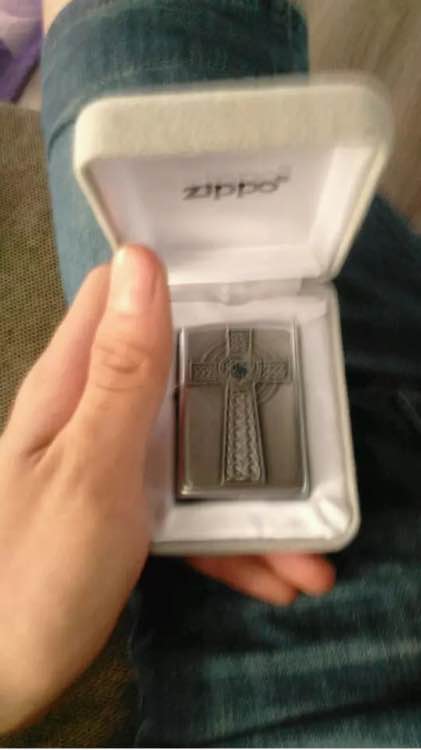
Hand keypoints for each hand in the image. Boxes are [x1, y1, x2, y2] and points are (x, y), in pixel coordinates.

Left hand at [0, 246, 333, 732]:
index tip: (246, 299)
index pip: (119, 298)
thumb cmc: (37, 570)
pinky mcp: (125, 514)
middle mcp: (91, 414)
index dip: (178, 286)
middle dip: (236, 402)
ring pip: (189, 452)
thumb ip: (123, 371)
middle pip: (174, 377)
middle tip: (299, 428)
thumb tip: (141, 261)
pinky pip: (183, 510)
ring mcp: (111, 466)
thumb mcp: (92, 464)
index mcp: (72, 384)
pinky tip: (271, 574)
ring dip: (246, 492)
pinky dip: (225, 538)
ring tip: (305, 547)